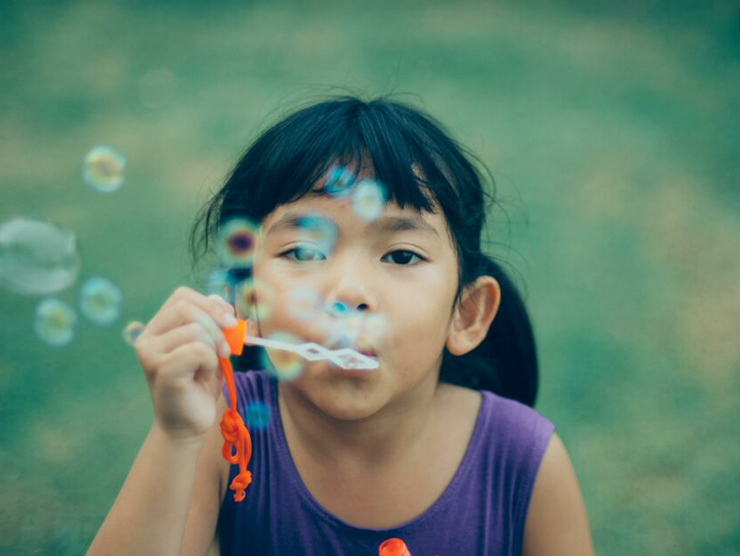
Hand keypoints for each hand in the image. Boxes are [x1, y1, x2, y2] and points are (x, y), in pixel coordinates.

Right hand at [133, 286, 237, 442]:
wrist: (189, 424)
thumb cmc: (200, 384)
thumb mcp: (212, 347)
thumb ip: (216, 322)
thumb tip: (223, 303)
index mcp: (158, 327)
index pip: (181, 296)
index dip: (210, 304)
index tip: (230, 320)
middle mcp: (147, 338)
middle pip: (186, 308)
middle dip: (216, 324)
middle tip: (226, 349)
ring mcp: (150, 354)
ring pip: (196, 330)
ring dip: (213, 349)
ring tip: (208, 368)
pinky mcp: (160, 369)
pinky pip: (198, 350)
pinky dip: (210, 362)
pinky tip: (202, 377)